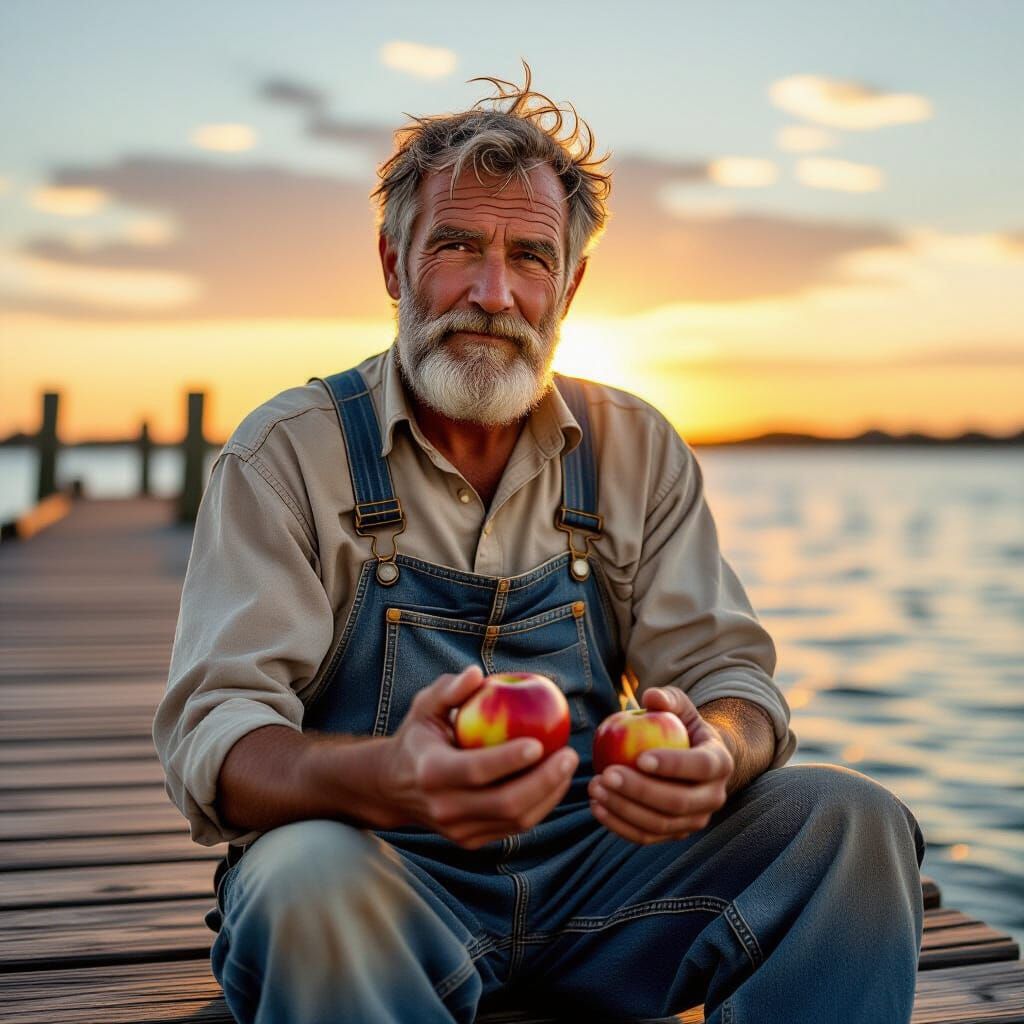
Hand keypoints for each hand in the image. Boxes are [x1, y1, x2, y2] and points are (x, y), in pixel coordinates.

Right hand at [381, 665, 578, 848]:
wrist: (394, 787)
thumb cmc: (419, 735)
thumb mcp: (424, 706)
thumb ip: (449, 689)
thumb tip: (476, 674)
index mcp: (430, 772)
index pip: (475, 771)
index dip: (508, 761)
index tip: (539, 743)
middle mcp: (444, 807)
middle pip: (504, 803)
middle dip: (543, 782)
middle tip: (569, 754)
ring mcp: (459, 830)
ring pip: (515, 821)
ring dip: (549, 795)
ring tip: (568, 765)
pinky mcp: (472, 841)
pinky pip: (514, 827)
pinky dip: (540, 806)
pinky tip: (556, 781)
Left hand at [587, 686, 733, 844]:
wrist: (692, 761)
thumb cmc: (682, 727)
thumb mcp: (679, 707)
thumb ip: (668, 699)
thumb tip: (651, 696)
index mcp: (720, 763)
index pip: (700, 767)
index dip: (672, 765)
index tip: (639, 758)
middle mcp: (714, 797)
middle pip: (678, 802)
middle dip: (639, 791)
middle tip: (606, 775)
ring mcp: (695, 820)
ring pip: (660, 824)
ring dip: (624, 809)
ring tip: (595, 788)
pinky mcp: (675, 834)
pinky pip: (646, 836)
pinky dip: (620, 826)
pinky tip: (596, 807)